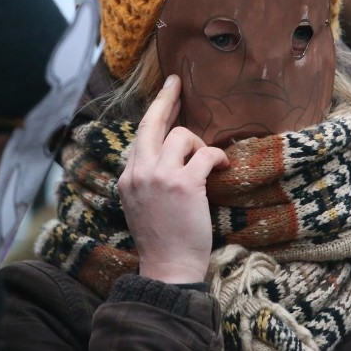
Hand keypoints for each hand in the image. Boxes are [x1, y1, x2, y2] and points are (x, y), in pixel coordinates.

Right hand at [118, 75, 228, 283]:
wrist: (168, 268)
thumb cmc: (161, 240)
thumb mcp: (140, 204)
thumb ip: (147, 178)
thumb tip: (166, 153)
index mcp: (127, 177)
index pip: (141, 135)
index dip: (156, 114)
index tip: (165, 96)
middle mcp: (139, 172)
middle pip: (151, 122)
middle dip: (166, 98)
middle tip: (177, 83)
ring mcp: (159, 176)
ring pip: (181, 135)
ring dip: (199, 144)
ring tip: (208, 162)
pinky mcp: (183, 184)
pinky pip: (206, 153)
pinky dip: (218, 157)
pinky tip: (222, 167)